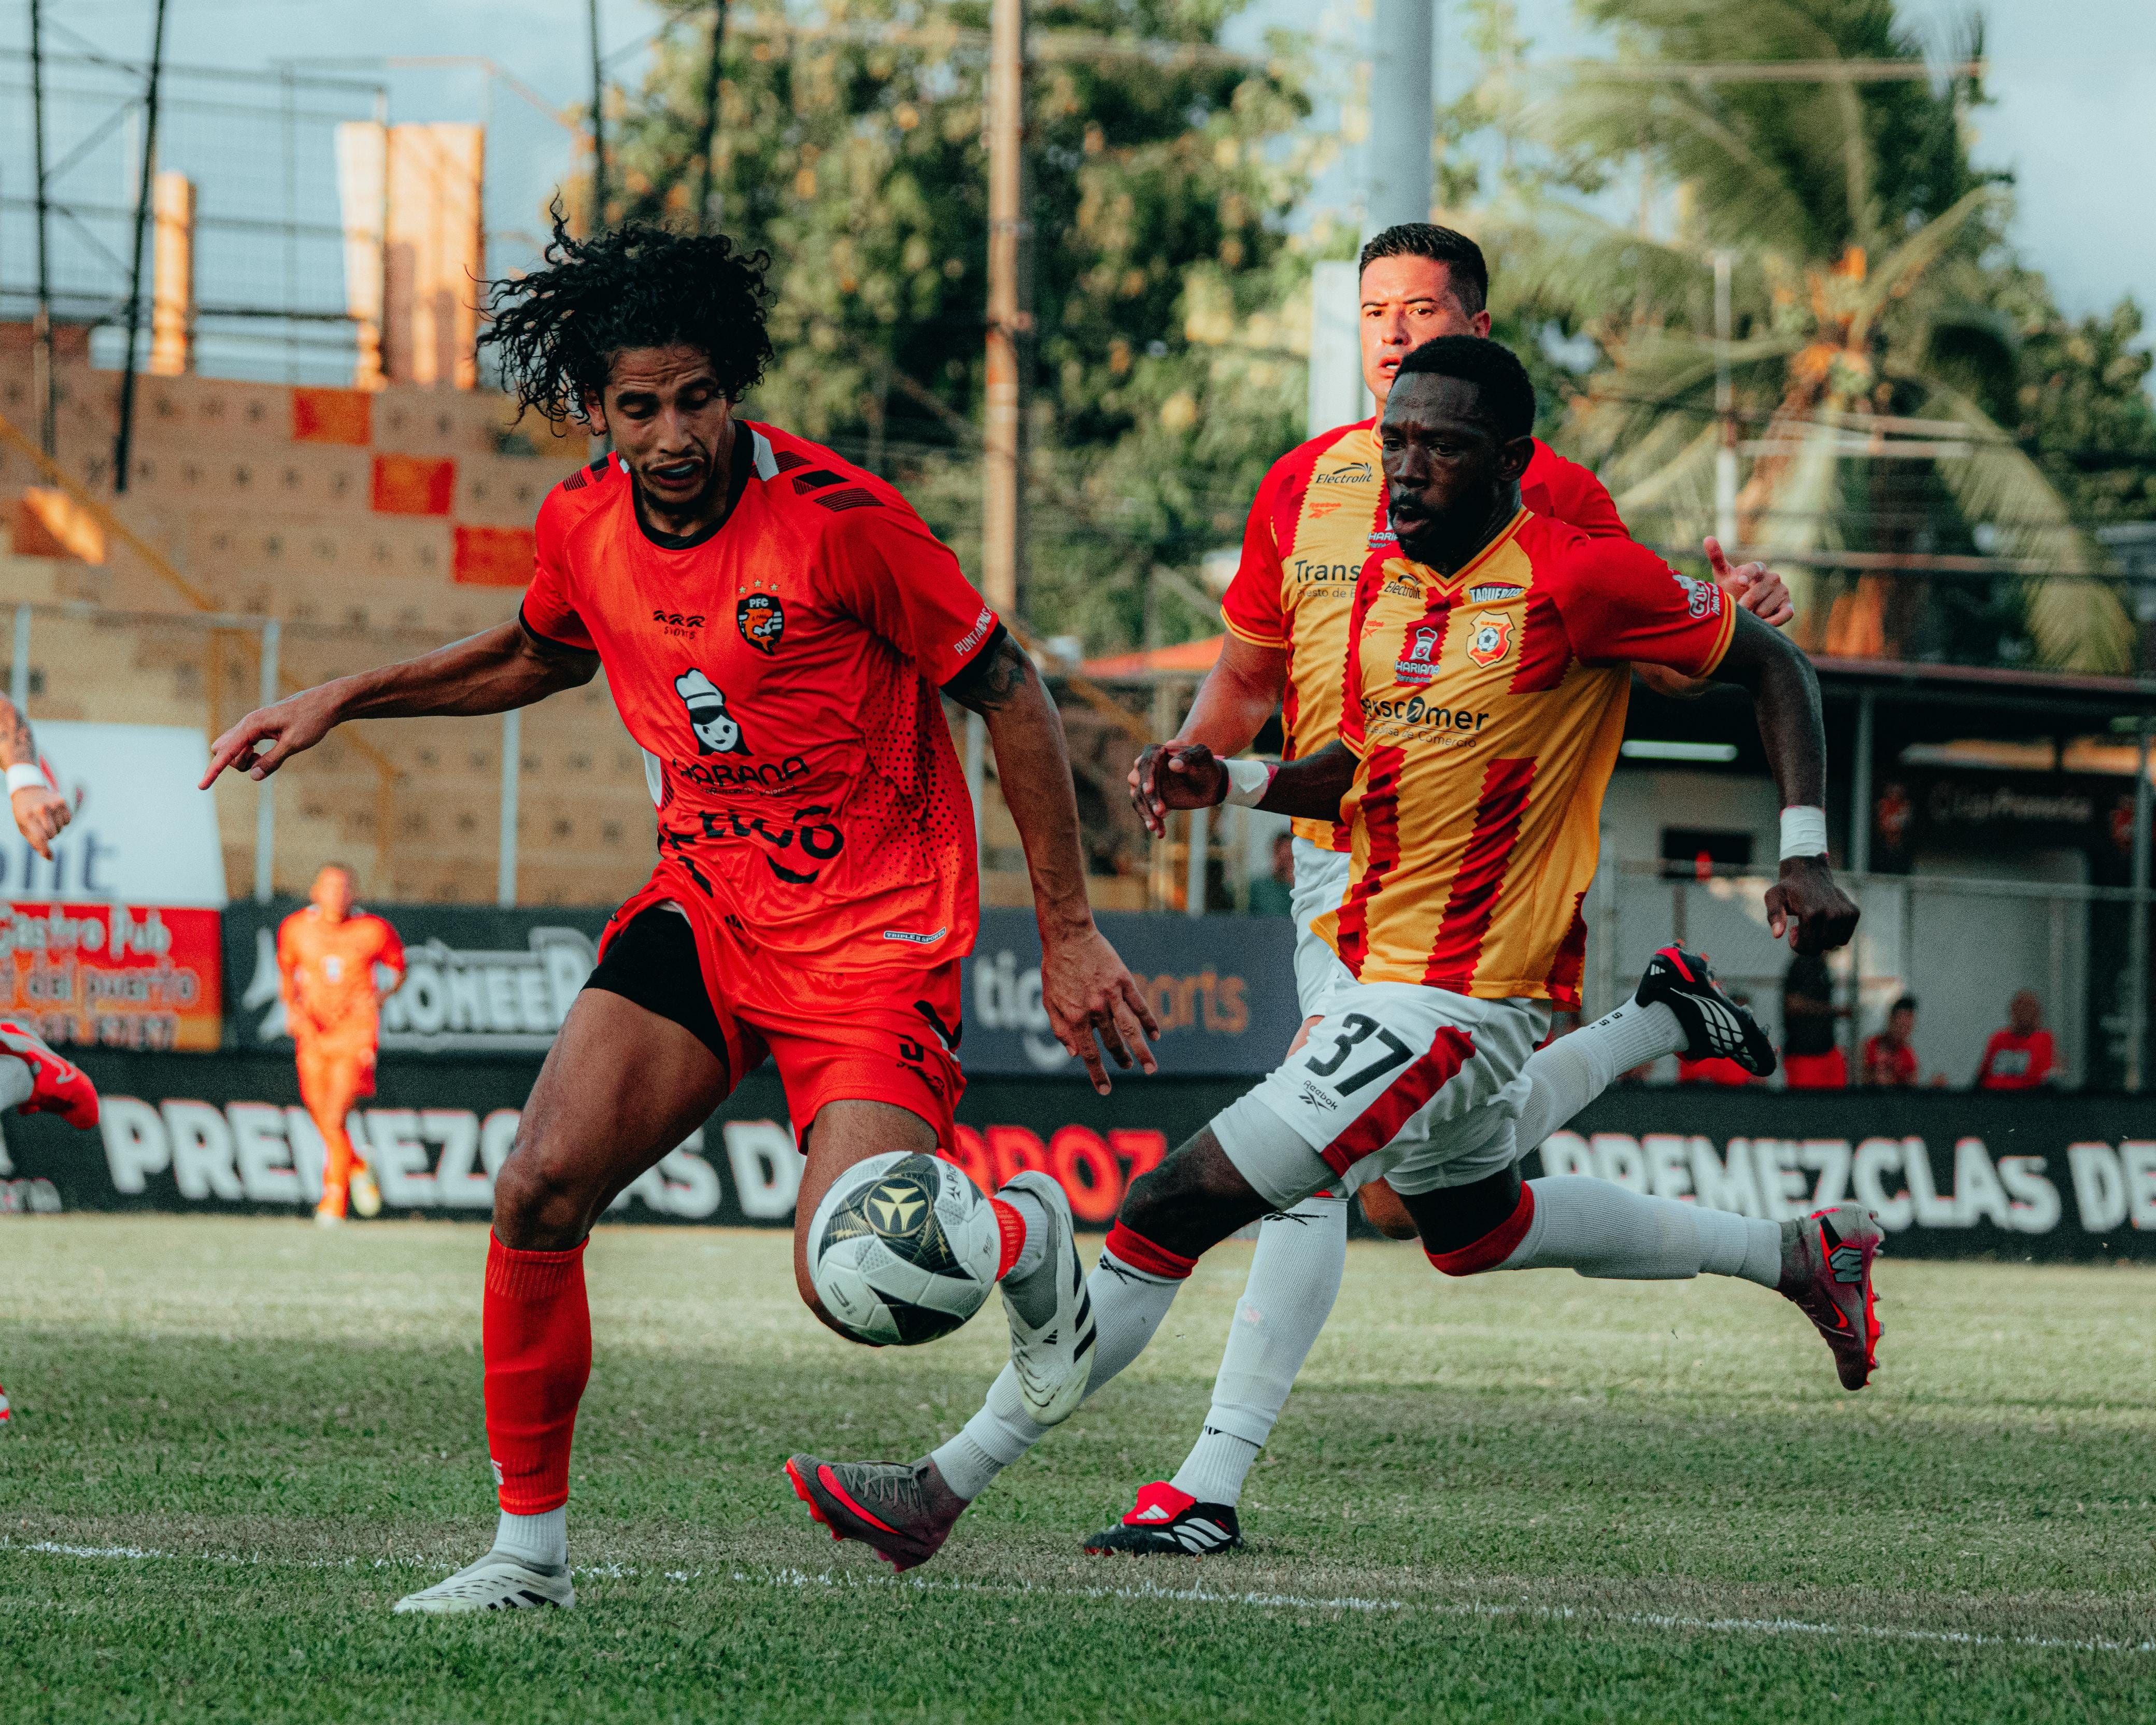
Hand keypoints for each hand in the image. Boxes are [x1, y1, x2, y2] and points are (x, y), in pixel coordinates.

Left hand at [10, 783, 69, 859]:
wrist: (28, 790)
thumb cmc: (24, 813)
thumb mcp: (23, 827)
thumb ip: (35, 842)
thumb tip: (50, 858)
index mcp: (27, 816)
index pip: (41, 837)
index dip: (46, 849)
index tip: (50, 857)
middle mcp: (41, 809)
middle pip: (52, 834)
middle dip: (48, 835)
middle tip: (41, 828)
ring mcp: (53, 805)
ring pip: (61, 828)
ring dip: (55, 828)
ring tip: (46, 819)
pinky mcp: (62, 802)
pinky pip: (68, 821)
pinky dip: (62, 821)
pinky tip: (54, 815)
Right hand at [200, 685, 343, 787]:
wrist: (326, 703)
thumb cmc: (312, 721)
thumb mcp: (294, 744)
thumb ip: (272, 761)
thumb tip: (253, 777)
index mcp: (252, 725)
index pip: (226, 752)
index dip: (213, 771)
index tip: (201, 787)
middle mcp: (248, 723)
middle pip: (224, 750)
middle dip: (237, 763)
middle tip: (262, 760)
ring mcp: (253, 725)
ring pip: (233, 748)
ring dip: (245, 759)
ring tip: (269, 756)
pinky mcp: (260, 728)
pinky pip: (244, 745)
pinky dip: (251, 754)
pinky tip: (266, 754)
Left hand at [1038, 923, 1160, 1094]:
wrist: (1069, 936)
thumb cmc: (1055, 969)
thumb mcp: (1048, 1001)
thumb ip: (1059, 1029)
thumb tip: (1073, 1054)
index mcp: (1075, 1016)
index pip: (1089, 1054)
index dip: (1098, 1074)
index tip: (1105, 1090)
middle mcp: (1095, 1009)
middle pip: (1113, 1043)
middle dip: (1122, 1060)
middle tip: (1129, 1068)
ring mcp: (1111, 995)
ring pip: (1130, 1029)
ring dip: (1141, 1051)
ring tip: (1150, 1067)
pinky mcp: (1124, 981)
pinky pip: (1140, 1006)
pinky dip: (1149, 1022)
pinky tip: (1155, 1035)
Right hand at [1129, 742, 1227, 837]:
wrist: (1209, 782)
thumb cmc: (1205, 765)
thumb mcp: (1202, 757)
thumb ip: (1189, 757)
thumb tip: (1173, 765)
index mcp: (1155, 752)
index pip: (1146, 764)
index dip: (1146, 777)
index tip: (1149, 791)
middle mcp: (1147, 768)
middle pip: (1137, 782)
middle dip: (1147, 798)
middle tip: (1160, 811)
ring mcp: (1147, 784)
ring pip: (1139, 799)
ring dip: (1146, 813)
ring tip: (1155, 827)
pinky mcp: (1151, 799)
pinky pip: (1146, 811)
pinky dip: (1152, 821)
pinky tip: (1160, 833)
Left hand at [1704, 537, 1794, 628]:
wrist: (1745, 610)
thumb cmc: (1732, 589)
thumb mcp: (1723, 575)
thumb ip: (1717, 557)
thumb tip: (1707, 538)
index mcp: (1758, 568)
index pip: (1754, 568)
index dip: (1747, 574)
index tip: (1739, 581)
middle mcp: (1773, 578)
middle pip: (1756, 593)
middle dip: (1743, 604)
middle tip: (1737, 610)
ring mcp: (1782, 592)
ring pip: (1764, 609)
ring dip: (1753, 616)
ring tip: (1748, 615)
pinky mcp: (1789, 607)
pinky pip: (1784, 616)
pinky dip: (1772, 622)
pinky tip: (1761, 624)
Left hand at [1764, 855, 1859, 952]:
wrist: (1809, 871)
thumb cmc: (1788, 888)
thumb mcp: (1773, 898)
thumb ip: (1773, 915)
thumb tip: (1777, 934)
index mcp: (1811, 912)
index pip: (1808, 947)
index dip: (1797, 945)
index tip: (1792, 931)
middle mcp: (1831, 913)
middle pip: (1820, 948)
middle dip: (1808, 943)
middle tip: (1801, 926)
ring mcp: (1845, 913)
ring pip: (1832, 945)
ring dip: (1821, 940)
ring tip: (1813, 923)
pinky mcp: (1854, 912)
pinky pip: (1844, 939)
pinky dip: (1834, 936)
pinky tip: (1825, 922)